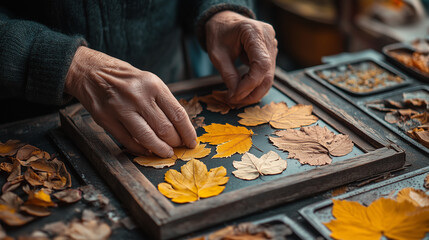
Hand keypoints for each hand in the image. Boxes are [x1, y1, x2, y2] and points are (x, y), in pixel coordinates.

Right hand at [64, 47, 196, 156]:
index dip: (187, 132)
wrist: (91, 72)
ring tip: (166, 153)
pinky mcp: (105, 119)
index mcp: (153, 85)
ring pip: (147, 137)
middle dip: (175, 142)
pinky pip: (128, 141)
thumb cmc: (126, 80)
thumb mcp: (149, 82)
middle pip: (164, 128)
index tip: (192, 142)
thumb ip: (164, 103)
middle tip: (177, 147)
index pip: (178, 114)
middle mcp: (138, 96)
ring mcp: (120, 108)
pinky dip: (140, 149)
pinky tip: (147, 150)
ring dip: (160, 149)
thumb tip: (180, 130)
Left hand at [206, 11, 277, 104]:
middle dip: (252, 92)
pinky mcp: (270, 53)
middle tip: (235, 102)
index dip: (249, 84)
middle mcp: (268, 38)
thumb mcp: (217, 54)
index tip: (235, 96)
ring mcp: (272, 45)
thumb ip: (228, 74)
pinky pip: (266, 74)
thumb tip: (235, 95)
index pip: (261, 65)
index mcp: (254, 32)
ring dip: (254, 92)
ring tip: (237, 98)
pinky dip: (255, 85)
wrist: (225, 21)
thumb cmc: (219, 33)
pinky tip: (243, 90)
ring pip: (269, 77)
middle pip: (268, 74)